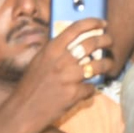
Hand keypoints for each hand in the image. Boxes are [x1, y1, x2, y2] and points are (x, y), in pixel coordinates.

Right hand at [1, 18, 111, 132]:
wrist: (23, 110)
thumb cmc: (31, 84)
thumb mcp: (40, 59)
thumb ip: (56, 49)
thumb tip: (75, 38)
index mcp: (52, 49)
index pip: (76, 28)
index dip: (93, 22)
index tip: (103, 23)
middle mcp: (61, 60)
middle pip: (92, 43)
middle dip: (106, 40)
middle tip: (110, 42)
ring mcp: (68, 77)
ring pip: (98, 65)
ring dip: (107, 63)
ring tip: (109, 63)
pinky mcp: (73, 94)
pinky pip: (90, 87)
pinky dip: (91, 88)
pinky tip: (88, 88)